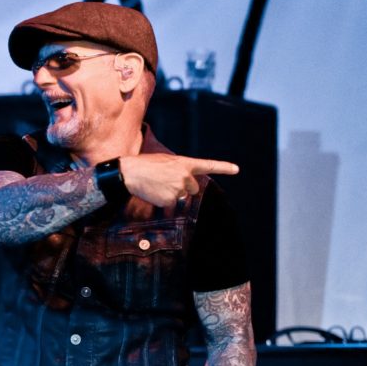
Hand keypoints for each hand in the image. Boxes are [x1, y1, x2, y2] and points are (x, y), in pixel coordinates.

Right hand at [119, 153, 238, 206]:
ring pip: (182, 197)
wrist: (129, 172)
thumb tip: (186, 180)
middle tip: (166, 181)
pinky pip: (171, 204)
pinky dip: (163, 200)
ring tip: (157, 185)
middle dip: (183, 188)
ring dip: (172, 194)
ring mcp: (179, 188)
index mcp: (184, 163)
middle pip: (193, 189)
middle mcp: (185, 176)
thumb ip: (180, 169)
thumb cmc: (146, 165)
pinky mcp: (171, 199)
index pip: (208, 165)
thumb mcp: (166, 161)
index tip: (237, 169)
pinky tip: (154, 192)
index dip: (223, 167)